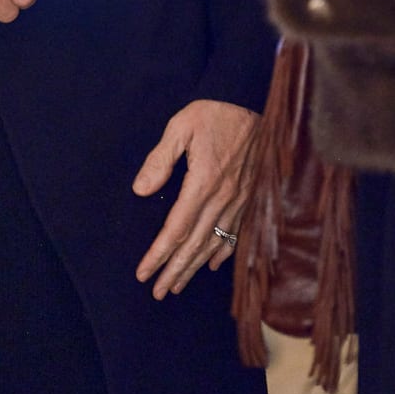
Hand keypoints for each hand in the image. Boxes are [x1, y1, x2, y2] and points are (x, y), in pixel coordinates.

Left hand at [132, 99, 258, 297]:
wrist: (253, 101)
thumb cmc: (214, 111)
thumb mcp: (180, 126)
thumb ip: (160, 158)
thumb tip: (141, 190)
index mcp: (203, 183)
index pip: (176, 228)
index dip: (159, 254)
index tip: (144, 272)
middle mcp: (223, 198)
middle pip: (194, 244)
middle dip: (175, 270)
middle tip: (157, 292)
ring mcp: (240, 201)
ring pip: (214, 243)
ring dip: (194, 267)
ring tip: (177, 285)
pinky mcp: (250, 197)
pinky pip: (236, 233)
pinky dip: (222, 252)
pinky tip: (211, 264)